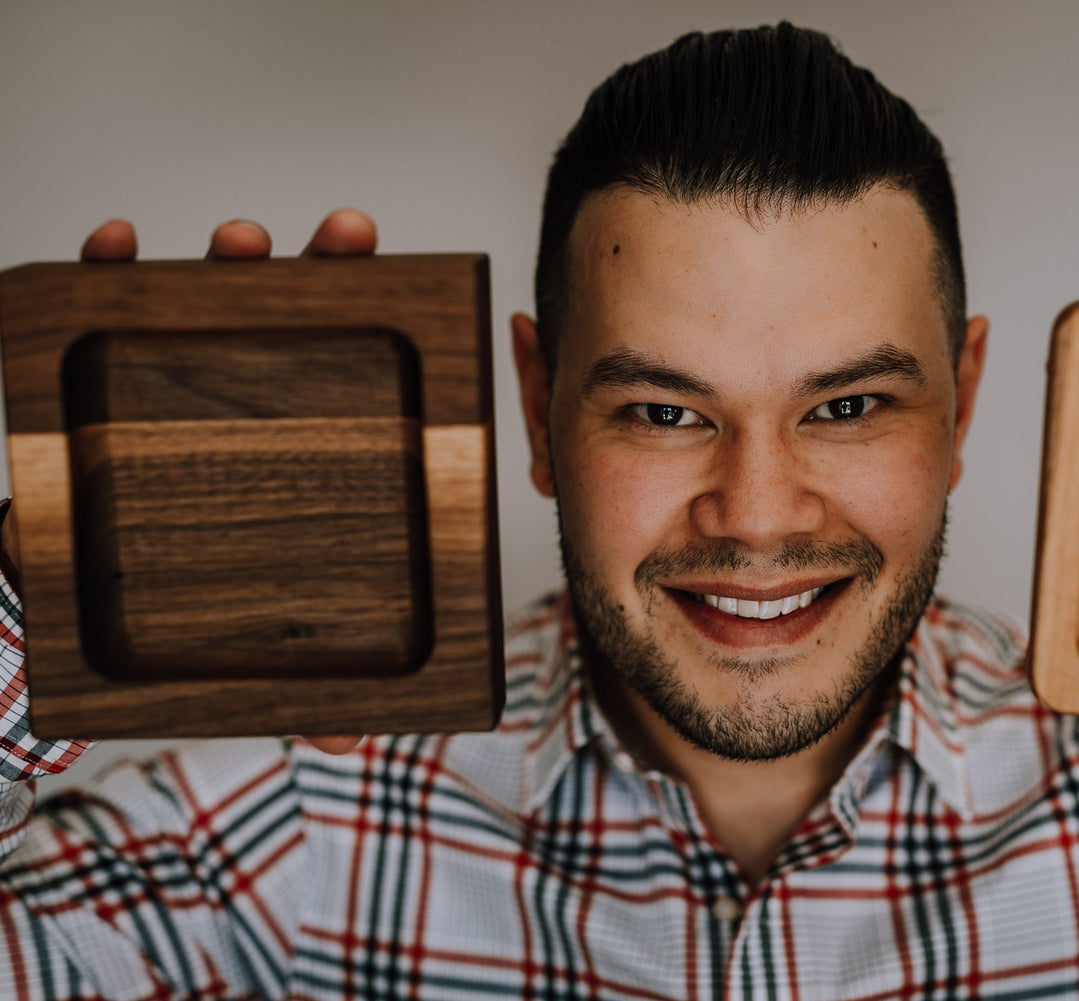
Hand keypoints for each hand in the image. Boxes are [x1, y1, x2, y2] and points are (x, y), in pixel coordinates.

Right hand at [79, 210, 379, 756]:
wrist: (58, 630)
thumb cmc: (169, 627)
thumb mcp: (247, 663)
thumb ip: (301, 696)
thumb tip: (353, 742)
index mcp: (301, 455)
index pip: (350, 382)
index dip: (382, 333)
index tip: (401, 284)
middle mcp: (246, 409)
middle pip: (293, 325)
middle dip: (324, 269)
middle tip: (347, 240)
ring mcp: (172, 392)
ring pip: (208, 306)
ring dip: (229, 261)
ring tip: (242, 242)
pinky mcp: (92, 392)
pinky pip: (101, 313)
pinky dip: (108, 274)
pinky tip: (115, 247)